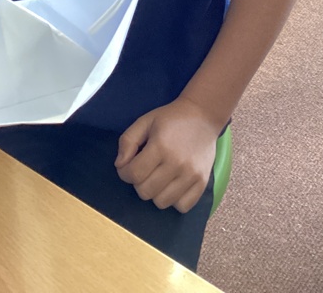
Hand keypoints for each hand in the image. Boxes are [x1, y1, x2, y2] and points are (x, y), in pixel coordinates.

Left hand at [115, 96, 218, 212]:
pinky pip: (182, 207)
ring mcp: (192, 175)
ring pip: (162, 202)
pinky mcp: (203, 183)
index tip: (127, 166)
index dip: (124, 172)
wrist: (203, 116)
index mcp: (160, 146)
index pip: (134, 174)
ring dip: (155, 193)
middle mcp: (177, 163)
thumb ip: (128, 141)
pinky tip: (173, 186)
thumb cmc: (171, 119)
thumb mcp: (145, 121)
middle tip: (144, 170)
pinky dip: (174, 201)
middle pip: (145, 192)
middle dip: (138, 183)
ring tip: (158, 178)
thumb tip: (120, 165)